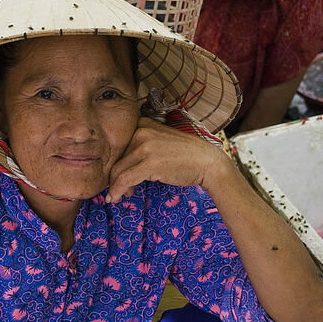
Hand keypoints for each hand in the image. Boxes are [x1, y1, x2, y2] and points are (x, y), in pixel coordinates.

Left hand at [105, 117, 228, 202]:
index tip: (118, 175)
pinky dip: (117, 190)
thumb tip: (120, 165)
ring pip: (118, 170)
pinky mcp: (149, 163)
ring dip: (115, 186)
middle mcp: (142, 131)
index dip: (116, 162)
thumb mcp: (160, 141)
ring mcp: (145, 147)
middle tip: (120, 189)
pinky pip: (125, 179)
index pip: (119, 145)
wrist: (207, 162)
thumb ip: (141, 146)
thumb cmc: (185, 155)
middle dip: (115, 176)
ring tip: (118, 195)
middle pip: (117, 158)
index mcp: (142, 123)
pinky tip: (115, 197)